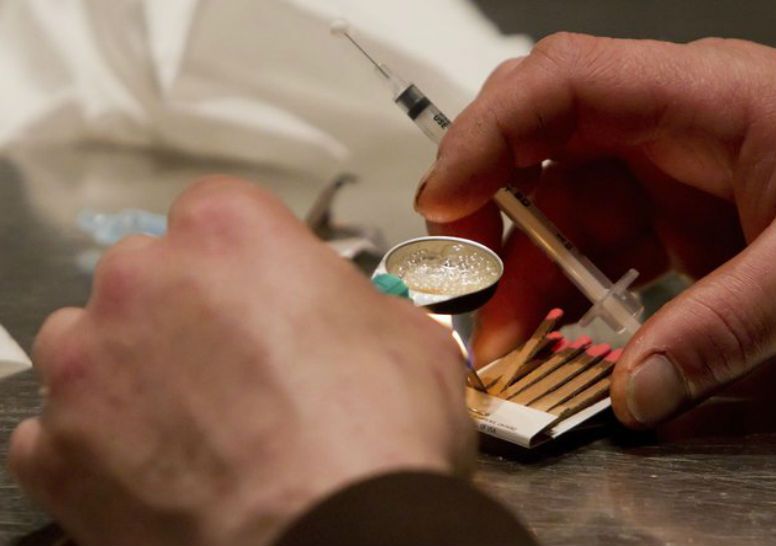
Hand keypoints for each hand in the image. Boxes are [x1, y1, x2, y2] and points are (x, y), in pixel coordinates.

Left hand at [9, 178, 475, 545]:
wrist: (340, 537)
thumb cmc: (378, 437)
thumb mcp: (410, 336)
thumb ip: (355, 305)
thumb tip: (349, 321)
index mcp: (230, 233)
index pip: (217, 212)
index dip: (247, 259)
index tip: (263, 294)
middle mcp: (142, 281)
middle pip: (146, 275)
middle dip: (184, 312)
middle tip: (237, 369)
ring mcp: (87, 366)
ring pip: (88, 345)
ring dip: (128, 372)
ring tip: (192, 425)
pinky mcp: (56, 452)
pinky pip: (60, 433)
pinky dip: (100, 449)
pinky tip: (160, 474)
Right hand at [415, 33, 775, 427]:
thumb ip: (726, 329)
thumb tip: (637, 388)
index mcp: (710, 99)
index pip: (568, 84)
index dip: (492, 132)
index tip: (448, 196)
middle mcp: (682, 128)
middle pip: (551, 146)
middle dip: (494, 209)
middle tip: (464, 277)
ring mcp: (683, 177)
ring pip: (573, 207)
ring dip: (531, 269)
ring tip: (509, 335)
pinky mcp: (693, 223)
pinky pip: (611, 249)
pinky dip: (579, 291)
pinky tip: (564, 330)